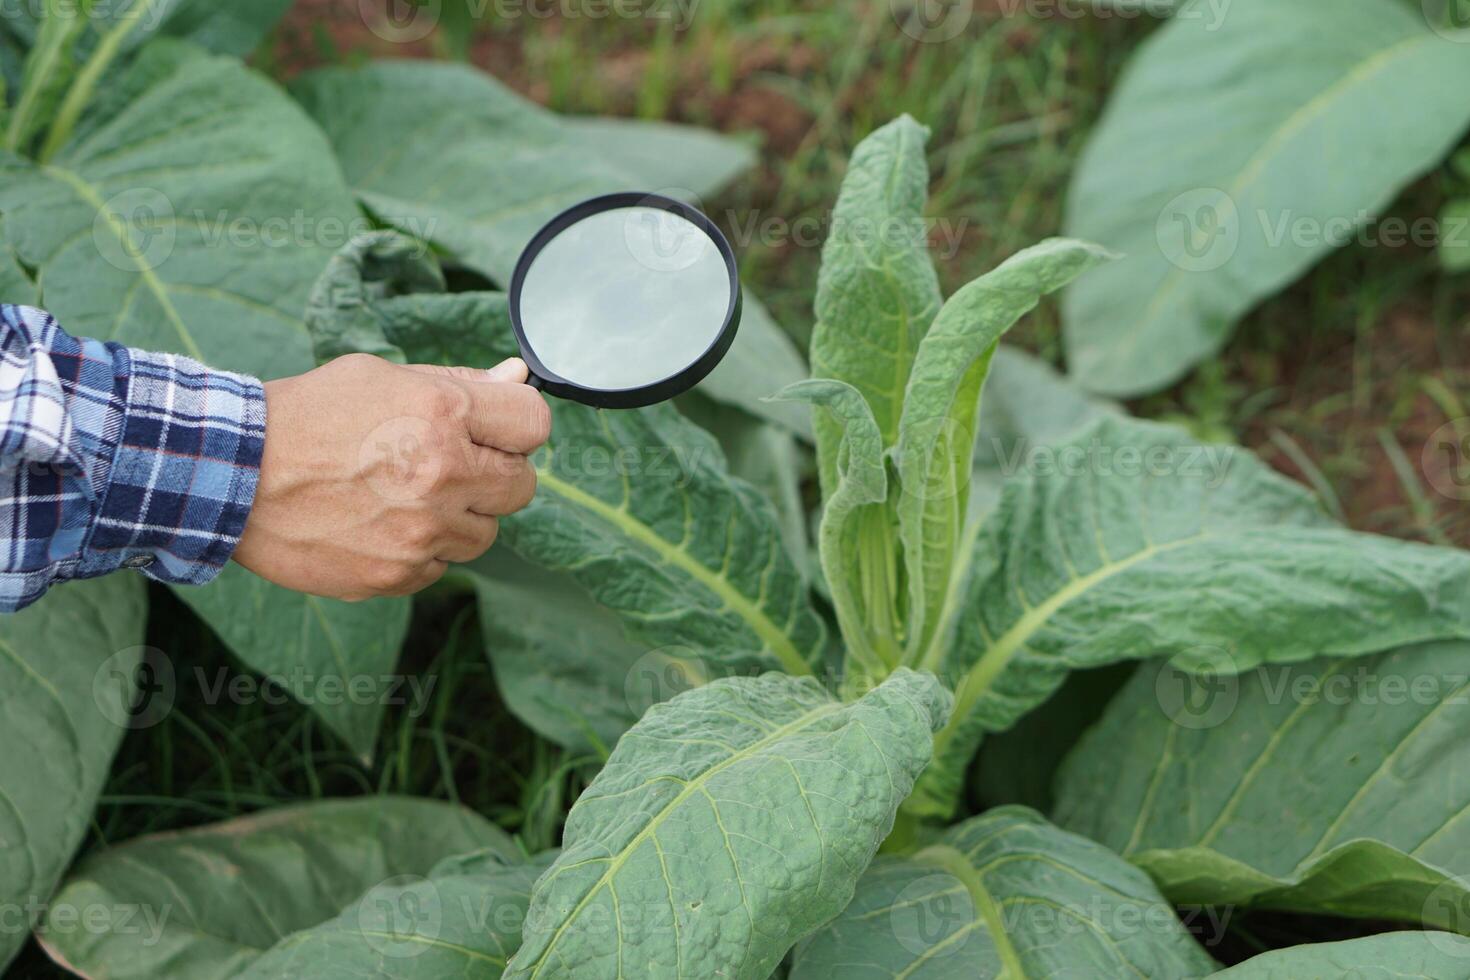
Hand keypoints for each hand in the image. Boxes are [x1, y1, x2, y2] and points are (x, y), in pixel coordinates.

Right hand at [233, 353, 549, 599]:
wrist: (233, 476)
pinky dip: (421, 550)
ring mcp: (422, 532)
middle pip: (522, 485)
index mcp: (442, 414)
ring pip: (486, 533)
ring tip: (402, 494)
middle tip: (445, 464)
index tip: (494, 429)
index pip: (534, 422)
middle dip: (493, 474)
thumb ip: (459, 383)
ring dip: (458, 516)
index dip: (515, 424)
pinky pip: (442, 565)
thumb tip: (519, 377)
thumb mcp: (380, 378)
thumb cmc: (307, 416)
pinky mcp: (398, 574)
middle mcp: (442, 475)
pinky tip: (379, 524)